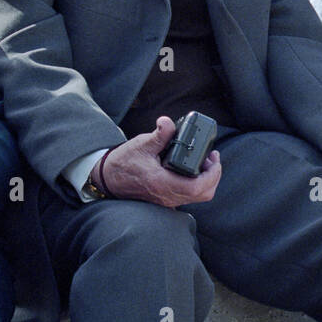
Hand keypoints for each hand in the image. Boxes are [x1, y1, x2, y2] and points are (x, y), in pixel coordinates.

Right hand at [101, 116, 221, 206]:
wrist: (107, 178)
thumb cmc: (123, 162)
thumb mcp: (142, 144)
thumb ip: (160, 134)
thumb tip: (168, 122)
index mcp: (163, 183)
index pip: (197, 187)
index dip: (212, 174)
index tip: (213, 158)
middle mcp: (167, 196)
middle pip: (203, 194)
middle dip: (213, 176)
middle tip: (211, 158)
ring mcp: (167, 200)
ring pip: (197, 196)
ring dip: (206, 179)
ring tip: (203, 160)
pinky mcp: (165, 198)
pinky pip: (188, 194)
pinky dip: (196, 182)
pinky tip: (191, 168)